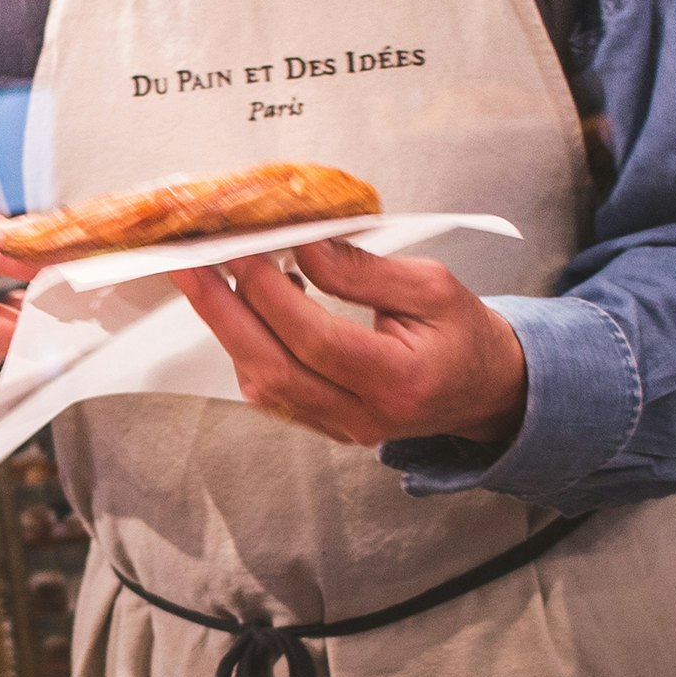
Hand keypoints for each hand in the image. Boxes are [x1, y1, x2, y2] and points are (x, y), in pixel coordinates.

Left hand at [167, 238, 527, 450]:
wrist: (485, 389)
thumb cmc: (464, 334)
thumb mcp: (432, 286)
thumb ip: (364, 271)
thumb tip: (303, 247)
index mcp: (399, 380)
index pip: (317, 339)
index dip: (271, 293)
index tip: (242, 248)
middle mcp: (365, 415)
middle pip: (274, 370)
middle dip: (223, 312)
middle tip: (190, 266)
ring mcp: (341, 428)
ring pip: (264, 386)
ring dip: (229, 329)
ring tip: (209, 279)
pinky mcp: (326, 426)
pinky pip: (271, 394)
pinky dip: (247, 348)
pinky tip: (244, 309)